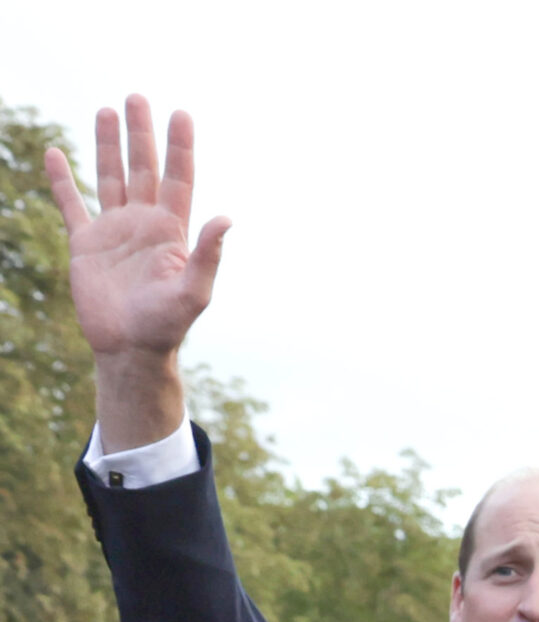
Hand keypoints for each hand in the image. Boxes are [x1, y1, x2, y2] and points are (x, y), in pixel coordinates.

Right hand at [45, 99, 228, 368]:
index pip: (179, 179)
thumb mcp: (193, 292)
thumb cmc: (166, 326)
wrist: (130, 350)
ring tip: (107, 111)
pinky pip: (71, 204)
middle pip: (143, 169)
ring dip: (108, 145)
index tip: (181, 114)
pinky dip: (62, 180)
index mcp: (171, 232)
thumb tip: (226, 219)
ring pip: (109, 177)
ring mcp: (114, 232)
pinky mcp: (86, 244)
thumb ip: (208, 255)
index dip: (180, 147)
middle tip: (138, 97)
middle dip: (142, 135)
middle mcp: (144, 225)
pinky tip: (55, 153)